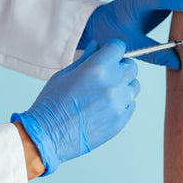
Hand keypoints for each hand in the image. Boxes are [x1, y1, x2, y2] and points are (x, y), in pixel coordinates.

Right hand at [12, 40, 139, 175]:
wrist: (48, 136)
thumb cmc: (51, 104)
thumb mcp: (64, 74)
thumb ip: (86, 58)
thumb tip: (97, 46)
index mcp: (97, 69)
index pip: (118, 47)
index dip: (112, 49)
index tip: (108, 54)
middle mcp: (112, 84)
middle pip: (131, 66)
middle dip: (120, 66)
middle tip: (106, 74)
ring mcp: (119, 104)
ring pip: (134, 86)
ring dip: (123, 85)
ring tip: (105, 92)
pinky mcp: (121, 121)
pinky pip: (131, 104)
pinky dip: (122, 102)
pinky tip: (105, 106)